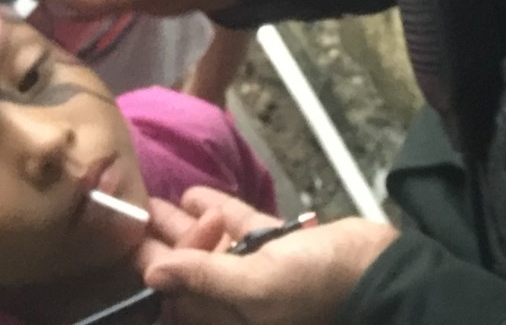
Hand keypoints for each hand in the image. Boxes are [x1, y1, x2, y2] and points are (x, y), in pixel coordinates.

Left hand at [144, 188, 397, 324]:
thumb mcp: (256, 286)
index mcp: (228, 317)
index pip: (178, 292)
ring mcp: (260, 272)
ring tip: (159, 197)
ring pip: (212, 247)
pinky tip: (196, 192)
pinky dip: (219, 211)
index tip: (127, 233)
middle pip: (190, 269)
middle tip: (135, 209)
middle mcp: (238, 300)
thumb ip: (204, 277)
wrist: (378, 273)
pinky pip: (242, 230)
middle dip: (164, 241)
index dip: (153, 264)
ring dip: (186, 223)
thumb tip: (152, 271)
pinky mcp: (280, 249)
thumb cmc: (315, 287)